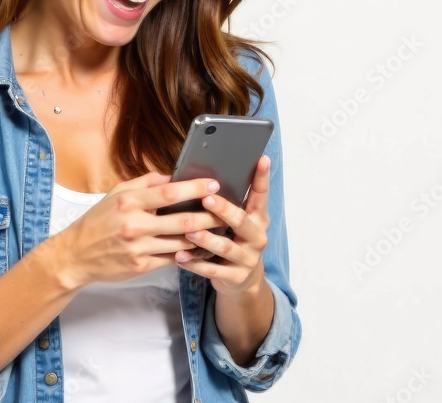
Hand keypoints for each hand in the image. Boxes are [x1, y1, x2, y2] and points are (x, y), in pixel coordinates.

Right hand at [51, 171, 226, 289]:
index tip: (214, 184)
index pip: (170, 192)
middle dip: (210, 216)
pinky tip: (202, 247)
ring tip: (222, 229)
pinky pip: (172, 259)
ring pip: (182, 243)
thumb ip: (144, 183)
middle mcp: (135, 225)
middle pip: (183, 221)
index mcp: (129, 202)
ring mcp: (138, 248)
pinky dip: (190, 253)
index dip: (196, 188)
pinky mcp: (141, 267)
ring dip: (205, 237)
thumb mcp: (116, 194)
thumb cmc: (98, 221)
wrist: (76, 255)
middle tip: (228, 211)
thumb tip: (171, 176)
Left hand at [172, 155, 270, 295]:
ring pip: (225, 247)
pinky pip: (212, 270)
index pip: (261, 195)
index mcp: (258, 219)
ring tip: (188, 231)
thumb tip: (206, 178)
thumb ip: (229, 205)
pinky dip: (194, 263)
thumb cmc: (234, 241)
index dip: (262, 177)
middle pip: (241, 221)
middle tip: (206, 198)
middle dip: (224, 210)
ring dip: (205, 238)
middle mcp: (257, 237)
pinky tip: (179, 256)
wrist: (242, 282)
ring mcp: (247, 259)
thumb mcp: (238, 224)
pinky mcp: (236, 277)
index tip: (262, 159)